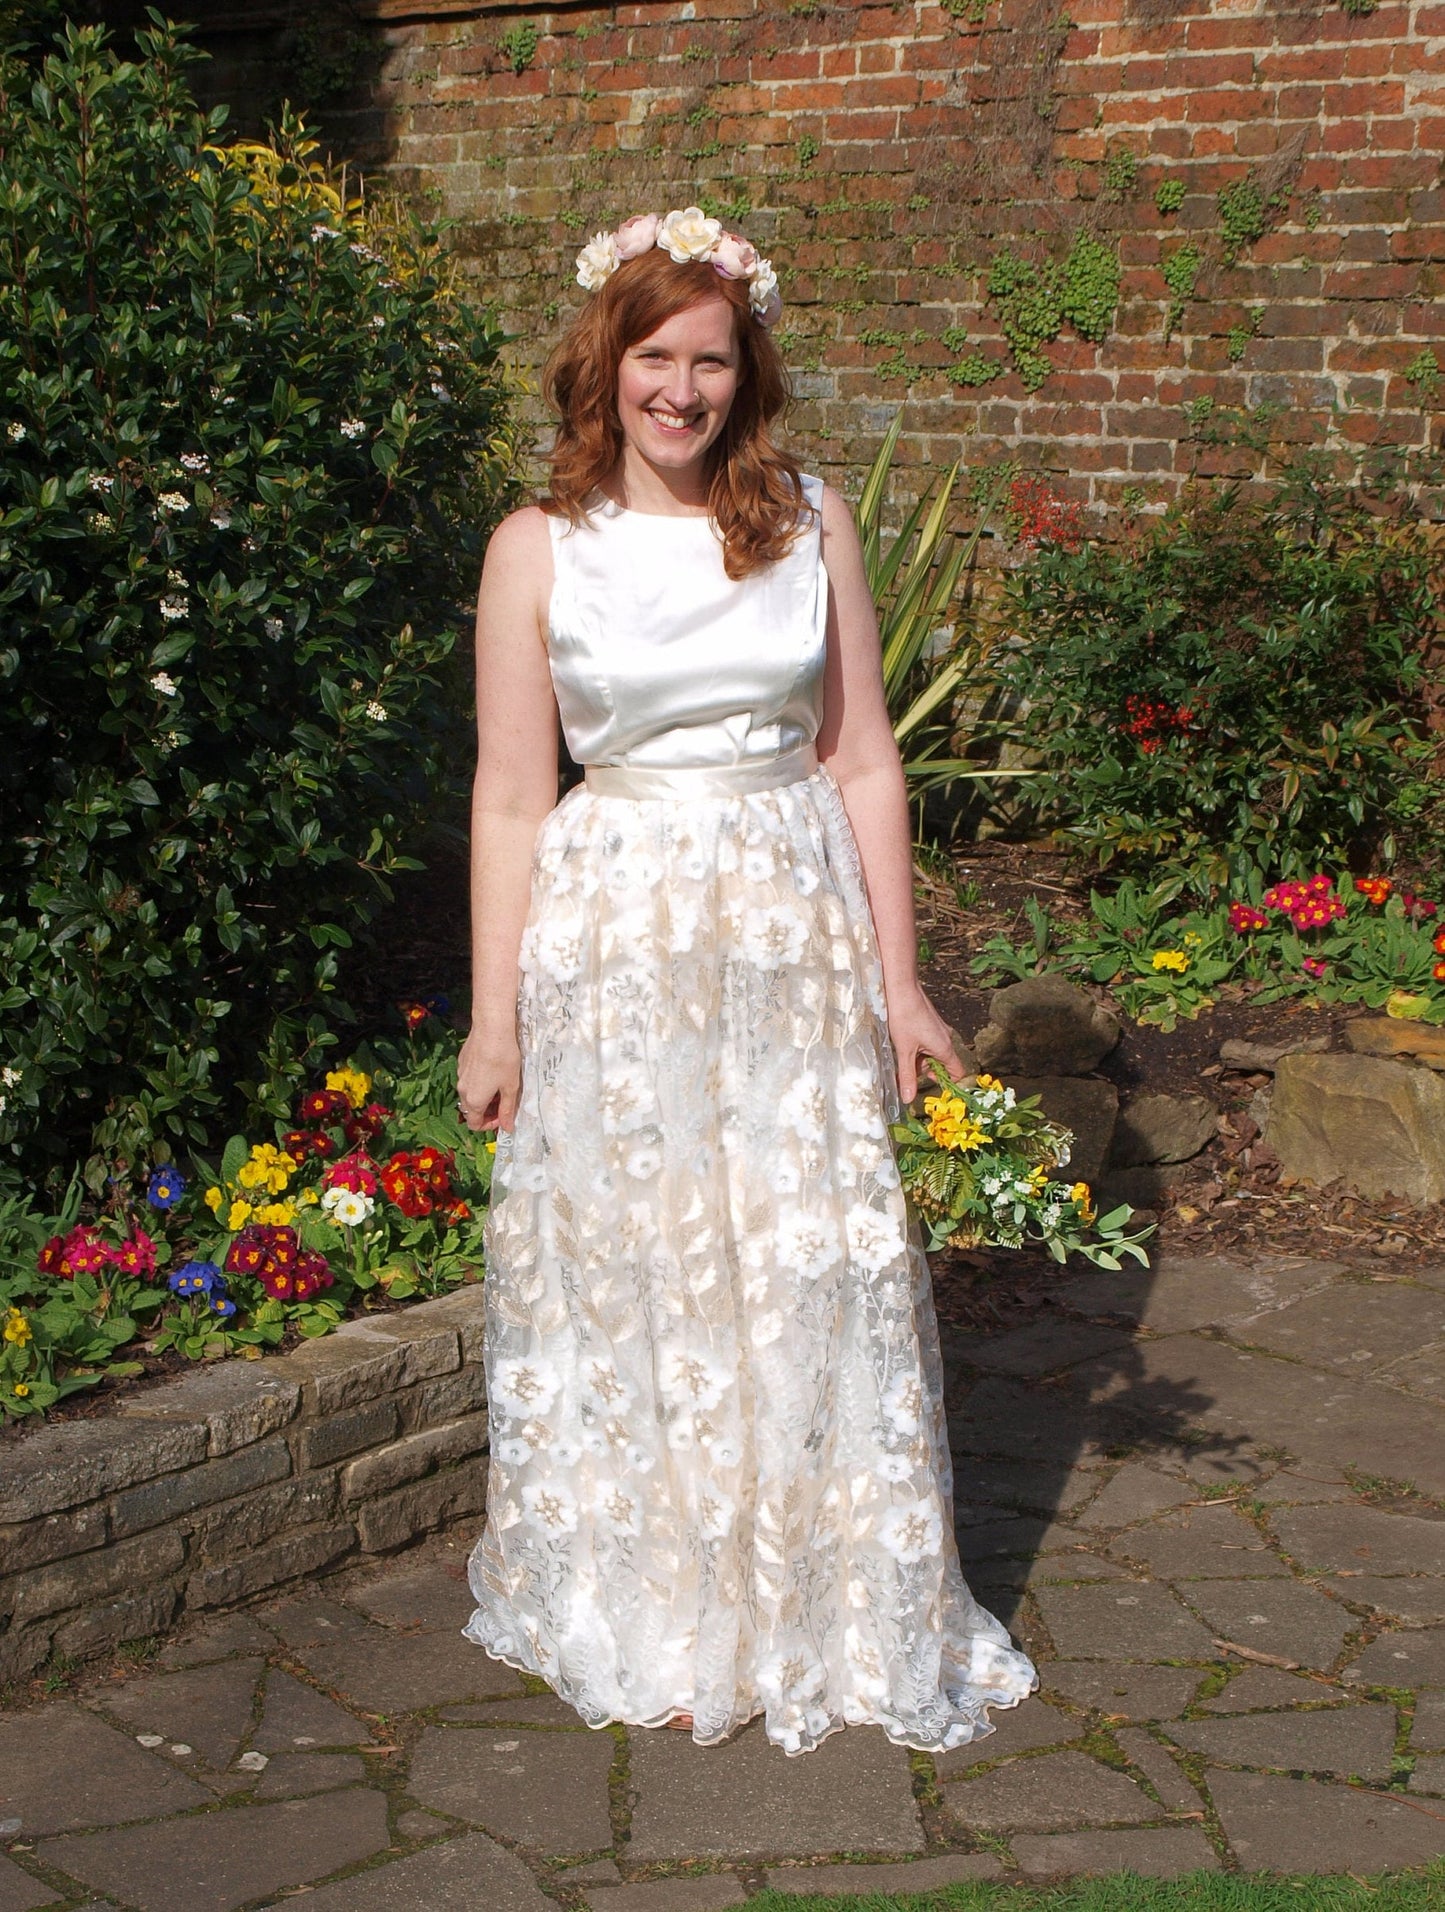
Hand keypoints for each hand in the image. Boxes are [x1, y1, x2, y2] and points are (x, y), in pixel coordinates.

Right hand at [457, 1025, 521, 1133]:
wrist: (491, 1029)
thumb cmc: (504, 1059)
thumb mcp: (510, 1087)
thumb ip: (508, 1110)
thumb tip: (508, 1129)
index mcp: (474, 1100)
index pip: (475, 1124)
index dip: (490, 1125)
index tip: (503, 1116)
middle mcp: (462, 1090)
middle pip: (471, 1110)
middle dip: (487, 1111)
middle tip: (504, 1102)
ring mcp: (460, 1075)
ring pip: (469, 1093)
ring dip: (483, 1096)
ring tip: (500, 1085)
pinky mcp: (461, 1062)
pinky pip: (468, 1079)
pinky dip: (479, 1082)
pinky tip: (493, 1069)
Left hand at [887, 983, 966, 1107]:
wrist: (901, 989)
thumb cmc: (904, 1017)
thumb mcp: (904, 1051)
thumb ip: (907, 1076)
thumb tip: (908, 1099)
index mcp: (945, 1048)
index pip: (958, 1073)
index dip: (949, 1084)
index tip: (933, 1089)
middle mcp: (946, 1039)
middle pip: (943, 1065)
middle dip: (928, 1072)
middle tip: (909, 1075)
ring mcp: (939, 1031)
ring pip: (933, 1054)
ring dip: (920, 1060)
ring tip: (902, 1059)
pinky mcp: (931, 1024)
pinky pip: (929, 1043)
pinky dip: (918, 1049)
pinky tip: (903, 1046)